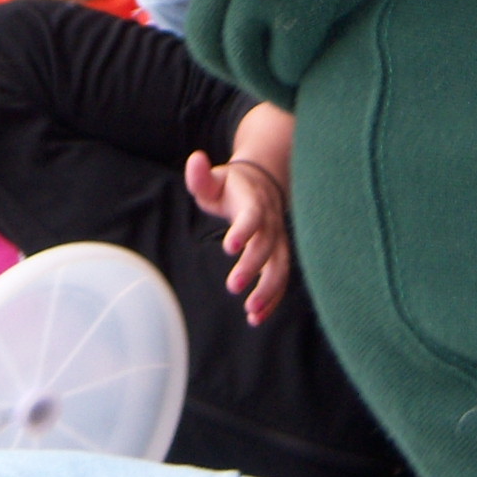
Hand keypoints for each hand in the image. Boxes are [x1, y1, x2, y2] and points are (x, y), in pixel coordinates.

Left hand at [185, 150, 292, 323]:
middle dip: (253, 266)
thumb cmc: (230, 186)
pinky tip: (256, 317)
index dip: (244, 229)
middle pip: (267, 246)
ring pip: (280, 267)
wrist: (262, 184)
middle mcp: (270, 223)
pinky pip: (281, 279)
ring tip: (251, 311)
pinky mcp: (278, 256)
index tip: (230, 245)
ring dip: (269, 290)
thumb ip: (201, 177)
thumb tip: (195, 160)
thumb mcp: (213, 180)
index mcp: (254, 202)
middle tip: (233, 285)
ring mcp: (278, 241)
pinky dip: (272, 298)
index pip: (253, 216)